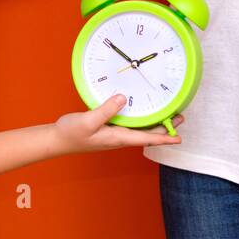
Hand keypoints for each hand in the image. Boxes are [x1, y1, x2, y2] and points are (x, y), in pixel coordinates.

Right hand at [53, 94, 183, 152]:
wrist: (58, 139)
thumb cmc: (71, 133)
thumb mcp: (88, 120)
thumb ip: (106, 110)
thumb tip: (123, 99)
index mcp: (117, 138)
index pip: (146, 139)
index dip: (164, 138)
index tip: (179, 138)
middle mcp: (120, 137)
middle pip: (148, 134)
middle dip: (165, 128)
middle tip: (180, 117)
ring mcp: (115, 134)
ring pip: (141, 129)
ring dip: (156, 123)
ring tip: (169, 115)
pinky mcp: (110, 129)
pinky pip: (132, 125)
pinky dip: (142, 120)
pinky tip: (145, 113)